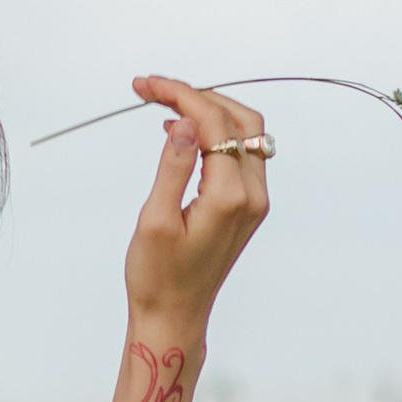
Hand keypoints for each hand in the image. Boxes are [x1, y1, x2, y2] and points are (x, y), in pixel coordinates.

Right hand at [122, 74, 270, 339]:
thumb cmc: (158, 277)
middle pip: (240, 119)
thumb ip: (174, 166)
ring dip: (209, 111)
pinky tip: (181, 133)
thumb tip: (187, 123)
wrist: (174, 315)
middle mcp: (252, 196)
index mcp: (230, 198)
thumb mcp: (155, 220)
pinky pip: (240, 154)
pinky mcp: (246, 206)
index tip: (146, 86)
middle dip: (198, 96)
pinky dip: (215, 134)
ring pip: (245, 133)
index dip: (181, 96)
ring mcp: (254, 201)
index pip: (214, 124)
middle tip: (154, 90)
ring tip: (164, 105)